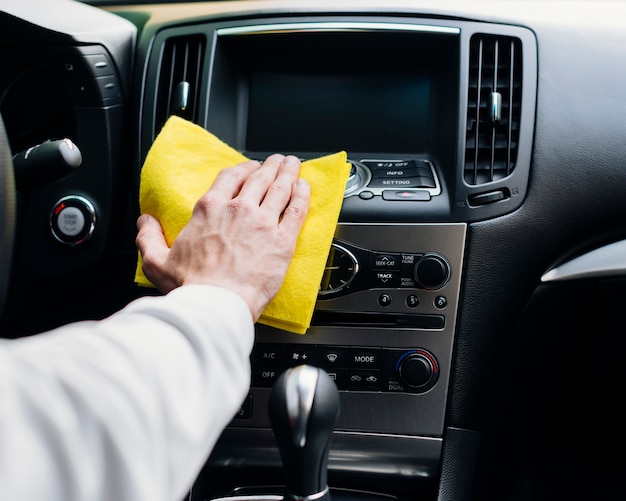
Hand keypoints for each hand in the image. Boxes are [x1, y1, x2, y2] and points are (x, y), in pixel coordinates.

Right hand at [136, 154, 309, 320]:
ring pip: (280, 188)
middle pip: (259, 177)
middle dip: (270, 165)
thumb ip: (149, 237)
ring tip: (294, 165)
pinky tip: (305, 187)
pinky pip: (296, 210)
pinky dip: (302, 195)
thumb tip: (144, 221)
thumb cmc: (191, 287)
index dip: (243, 168)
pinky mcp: (282, 240)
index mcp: (210, 209)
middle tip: (278, 161)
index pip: (230, 176)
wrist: (216, 305)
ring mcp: (263, 222)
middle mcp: (238, 209)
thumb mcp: (157, 261)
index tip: (250, 167)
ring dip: (288, 173)